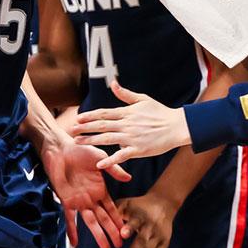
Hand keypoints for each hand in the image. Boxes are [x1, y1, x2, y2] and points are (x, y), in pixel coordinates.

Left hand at [39, 135, 130, 247]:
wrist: (60, 148)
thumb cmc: (80, 151)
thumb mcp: (99, 158)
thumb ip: (113, 169)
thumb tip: (129, 178)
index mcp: (100, 190)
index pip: (112, 209)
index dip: (118, 220)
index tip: (126, 231)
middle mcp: (91, 198)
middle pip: (103, 218)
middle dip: (111, 231)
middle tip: (119, 245)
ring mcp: (78, 201)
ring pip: (90, 221)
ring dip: (97, 234)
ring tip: (106, 247)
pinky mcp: (66, 200)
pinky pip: (69, 218)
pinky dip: (72, 230)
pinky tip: (75, 242)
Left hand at [72, 81, 191, 167]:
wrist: (176, 126)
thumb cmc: (160, 112)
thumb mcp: (143, 99)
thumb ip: (126, 94)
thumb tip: (114, 83)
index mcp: (127, 113)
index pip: (104, 113)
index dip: (90, 115)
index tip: (78, 118)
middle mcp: (127, 124)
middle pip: (102, 126)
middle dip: (85, 128)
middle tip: (72, 130)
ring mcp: (132, 137)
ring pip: (107, 139)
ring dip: (91, 140)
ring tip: (78, 142)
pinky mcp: (138, 150)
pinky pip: (121, 155)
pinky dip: (110, 160)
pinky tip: (99, 163)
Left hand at [116, 192, 177, 247]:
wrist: (164, 204)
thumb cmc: (140, 205)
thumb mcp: (129, 202)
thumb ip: (116, 209)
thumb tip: (102, 215)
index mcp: (141, 216)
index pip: (135, 221)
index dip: (129, 227)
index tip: (122, 234)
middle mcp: (151, 227)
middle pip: (142, 241)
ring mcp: (158, 237)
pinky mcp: (164, 244)